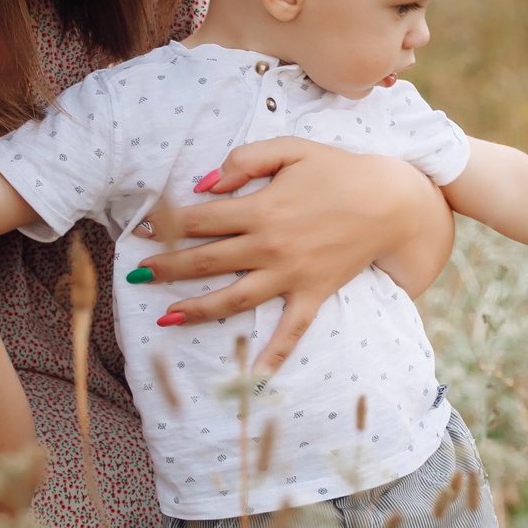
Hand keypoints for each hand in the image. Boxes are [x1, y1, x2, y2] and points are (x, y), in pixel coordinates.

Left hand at [134, 138, 443, 375]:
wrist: (390, 201)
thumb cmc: (338, 170)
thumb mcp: (291, 149)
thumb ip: (244, 160)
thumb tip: (204, 183)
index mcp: (261, 208)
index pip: (201, 219)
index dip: (167, 223)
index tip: (142, 229)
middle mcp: (270, 246)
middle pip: (207, 260)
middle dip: (167, 268)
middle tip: (137, 274)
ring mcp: (291, 275)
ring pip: (234, 299)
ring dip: (197, 310)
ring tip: (167, 319)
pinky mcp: (312, 294)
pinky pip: (289, 332)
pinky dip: (271, 357)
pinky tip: (252, 379)